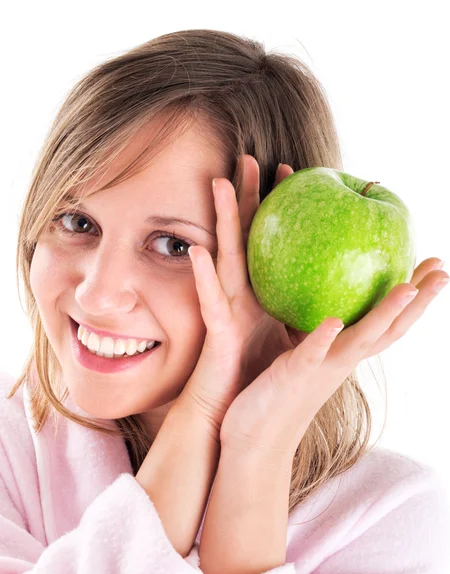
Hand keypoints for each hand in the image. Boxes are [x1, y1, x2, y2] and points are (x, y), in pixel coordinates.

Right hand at [174, 155, 301, 437]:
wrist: (230, 411)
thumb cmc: (257, 376)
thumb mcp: (286, 335)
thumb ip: (297, 308)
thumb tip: (328, 291)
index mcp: (259, 293)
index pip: (267, 241)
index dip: (275, 209)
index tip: (289, 174)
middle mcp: (240, 294)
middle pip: (244, 237)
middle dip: (247, 199)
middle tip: (249, 159)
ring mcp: (225, 309)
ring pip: (225, 257)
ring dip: (223, 222)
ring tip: (221, 185)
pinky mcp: (217, 332)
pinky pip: (211, 302)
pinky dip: (203, 277)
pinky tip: (198, 252)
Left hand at [219, 258, 447, 459]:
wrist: (256, 440)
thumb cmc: (275, 395)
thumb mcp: (299, 354)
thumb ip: (311, 330)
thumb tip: (319, 300)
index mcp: (344, 355)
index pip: (386, 322)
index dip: (412, 297)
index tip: (431, 267)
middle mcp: (342, 362)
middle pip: (390, 329)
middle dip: (418, 300)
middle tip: (441, 269)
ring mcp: (322, 370)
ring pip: (361, 340)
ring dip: (385, 315)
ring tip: (406, 287)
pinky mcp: (294, 375)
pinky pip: (312, 355)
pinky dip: (324, 338)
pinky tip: (335, 321)